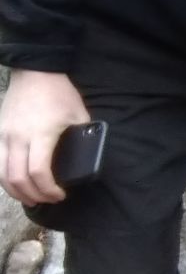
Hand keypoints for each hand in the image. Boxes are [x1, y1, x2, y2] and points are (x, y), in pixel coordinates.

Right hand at [0, 69, 90, 204]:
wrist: (35, 72)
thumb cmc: (60, 94)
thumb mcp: (79, 115)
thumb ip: (84, 137)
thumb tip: (89, 156)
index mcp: (41, 135)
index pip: (38, 172)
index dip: (48, 189)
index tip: (60, 194)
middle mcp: (18, 138)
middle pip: (17, 178)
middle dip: (33, 195)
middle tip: (47, 200)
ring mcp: (3, 135)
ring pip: (1, 173)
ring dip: (14, 191)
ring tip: (30, 199)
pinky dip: (4, 177)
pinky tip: (15, 183)